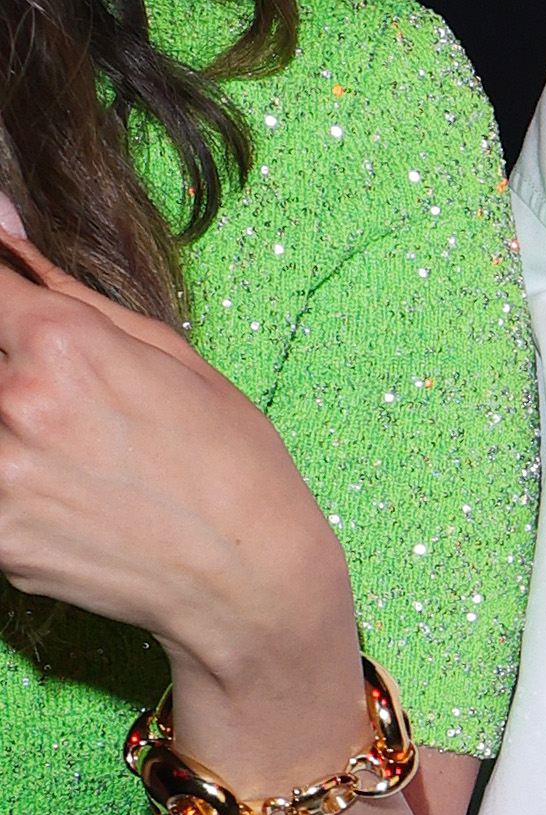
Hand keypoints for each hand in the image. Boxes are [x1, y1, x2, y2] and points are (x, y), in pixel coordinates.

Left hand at [0, 227, 354, 756]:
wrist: (251, 582)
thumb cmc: (229, 461)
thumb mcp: (167, 353)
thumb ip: (63, 290)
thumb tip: (1, 232)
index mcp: (62, 343)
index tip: (11, 312)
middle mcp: (19, 403)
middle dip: (10, 365)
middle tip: (63, 404)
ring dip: (13, 428)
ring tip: (73, 450)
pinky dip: (14, 484)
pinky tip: (64, 496)